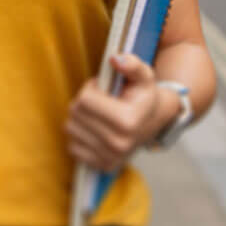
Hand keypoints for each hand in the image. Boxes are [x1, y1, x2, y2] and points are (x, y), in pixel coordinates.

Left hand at [65, 54, 165, 173]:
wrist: (154, 122)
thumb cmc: (144, 96)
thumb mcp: (144, 76)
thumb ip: (132, 64)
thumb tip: (115, 59)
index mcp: (127, 122)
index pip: (84, 100)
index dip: (91, 88)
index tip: (103, 88)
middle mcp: (118, 144)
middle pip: (75, 114)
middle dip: (83, 101)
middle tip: (100, 100)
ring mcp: (109, 158)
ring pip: (70, 129)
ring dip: (80, 118)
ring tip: (98, 113)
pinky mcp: (102, 166)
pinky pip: (72, 147)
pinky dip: (80, 136)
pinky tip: (95, 130)